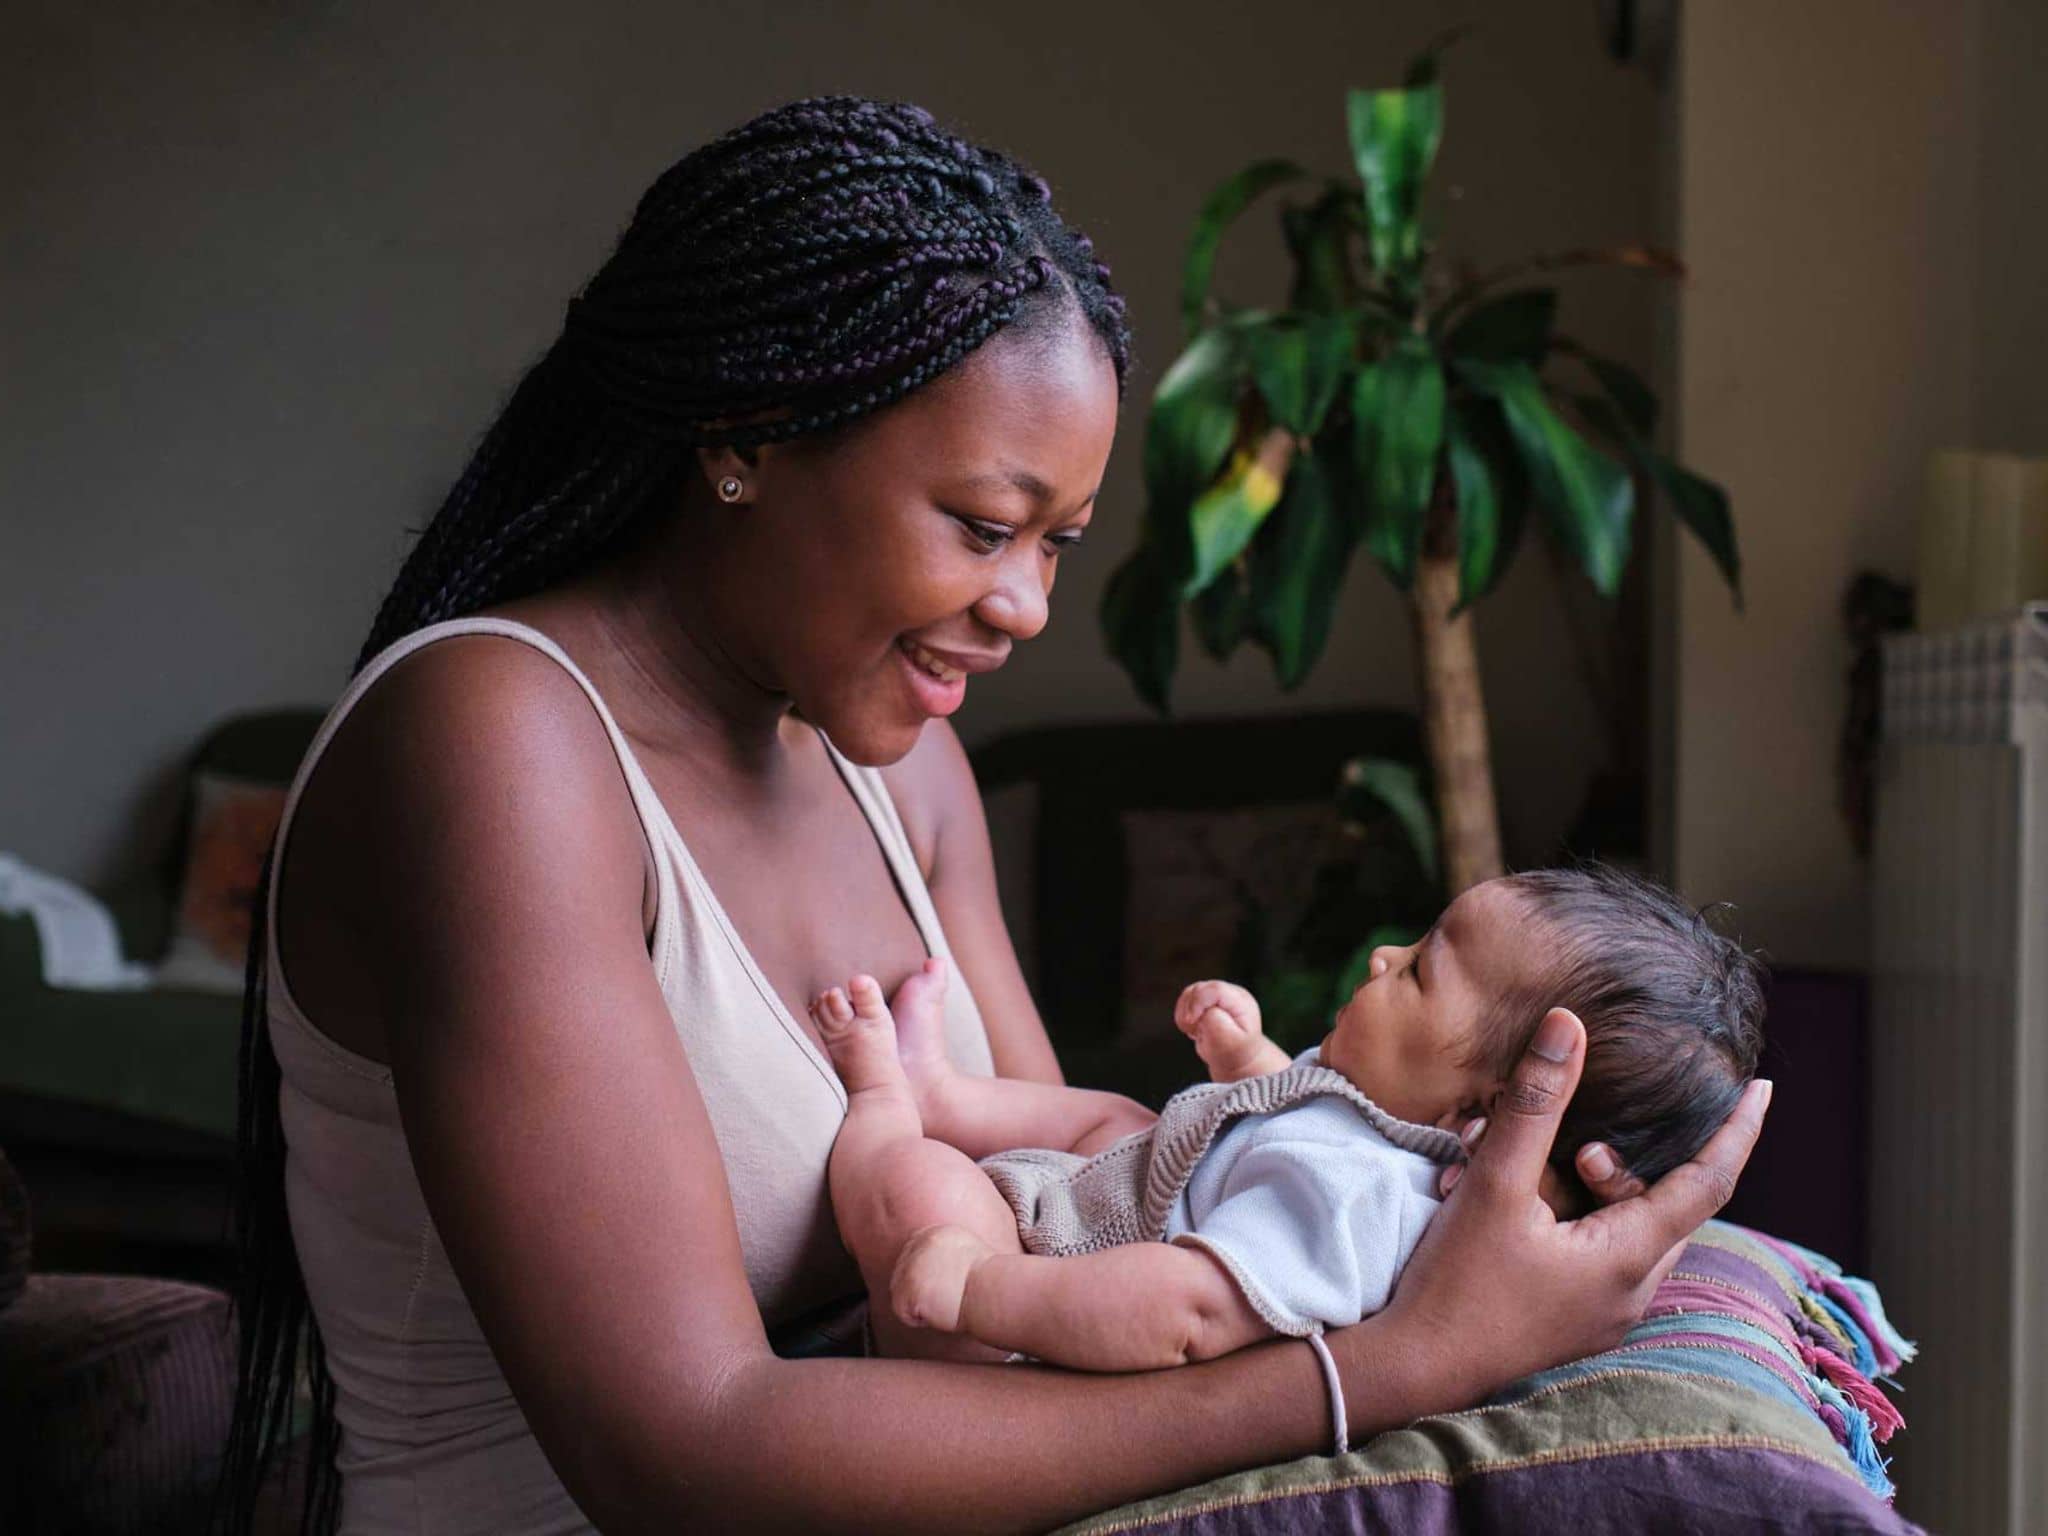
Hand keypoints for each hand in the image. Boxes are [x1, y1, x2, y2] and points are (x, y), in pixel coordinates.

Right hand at [1173, 980, 1263, 1076]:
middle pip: (1200, 989)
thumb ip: (1216, 1023)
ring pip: (1190, 993)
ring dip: (1185, 1013)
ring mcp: (1218, 996)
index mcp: (1240, 1002)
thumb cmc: (1234, 1053)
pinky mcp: (1206, 1000)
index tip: (1191, 1022)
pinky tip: (1193, 1028)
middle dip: (1190, 1009)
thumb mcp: (1228, 1042)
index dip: (1198, 1002)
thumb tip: (1204, 1010)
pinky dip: (1183, 1015)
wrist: (1236, 1060)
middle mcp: (1230, 993)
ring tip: (1194, 1031)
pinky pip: (1186, 1000)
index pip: (1215, 990)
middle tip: (1193, 1031)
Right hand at [1332, 1007, 1770, 1414]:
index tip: (1761, 1088)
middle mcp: (1632, 1292)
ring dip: (1595, 1189)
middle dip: (1633, 1158)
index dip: (1737, 1131)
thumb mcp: (1495, 1183)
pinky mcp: (1574, 1321)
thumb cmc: (1456, 1281)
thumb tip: (1568, 1026)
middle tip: (1584, 1135)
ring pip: (1629, 1230)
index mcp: (1630, 1258)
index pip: (1708, 1183)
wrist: (1413, 1369)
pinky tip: (1527, 1203)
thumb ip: (1536, 1104)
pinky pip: (1600, 1254)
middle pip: (1664, 1205)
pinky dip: (1579, 1218)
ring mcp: (1604, 1314)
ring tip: (1534, 1164)